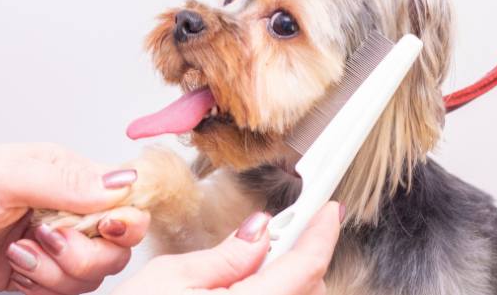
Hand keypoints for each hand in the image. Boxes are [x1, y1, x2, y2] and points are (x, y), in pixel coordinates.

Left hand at [0, 143, 148, 293]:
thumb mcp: (5, 175)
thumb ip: (65, 181)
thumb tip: (120, 183)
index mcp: (70, 175)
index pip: (126, 196)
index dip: (125, 217)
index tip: (105, 227)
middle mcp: (71, 209)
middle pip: (119, 242)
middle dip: (86, 252)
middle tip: (47, 239)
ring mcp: (58, 243)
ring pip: (95, 271)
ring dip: (58, 270)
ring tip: (21, 251)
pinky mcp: (43, 272)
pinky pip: (69, 290)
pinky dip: (45, 285)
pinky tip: (16, 266)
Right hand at [112, 202, 342, 294]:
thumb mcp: (169, 279)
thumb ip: (224, 256)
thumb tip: (258, 232)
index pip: (305, 267)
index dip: (321, 232)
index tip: (328, 211)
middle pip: (308, 288)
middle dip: (298, 254)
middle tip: (271, 234)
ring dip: (285, 278)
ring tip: (247, 266)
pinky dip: (271, 294)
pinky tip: (242, 288)